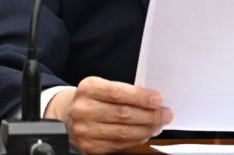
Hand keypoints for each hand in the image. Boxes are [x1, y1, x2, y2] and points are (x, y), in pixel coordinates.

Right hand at [44, 76, 172, 154]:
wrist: (68, 114)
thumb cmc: (92, 98)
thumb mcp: (102, 86)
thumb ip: (124, 91)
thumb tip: (152, 100)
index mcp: (88, 88)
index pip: (118, 93)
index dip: (141, 97)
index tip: (158, 99)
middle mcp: (83, 110)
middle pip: (123, 114)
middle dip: (149, 115)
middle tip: (165, 114)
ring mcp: (84, 131)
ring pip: (122, 132)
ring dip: (145, 129)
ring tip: (157, 125)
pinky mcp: (88, 147)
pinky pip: (118, 145)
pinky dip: (135, 140)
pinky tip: (143, 134)